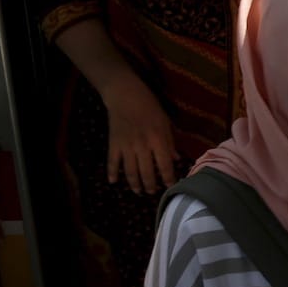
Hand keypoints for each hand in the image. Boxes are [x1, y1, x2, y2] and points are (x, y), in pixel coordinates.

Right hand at [102, 73, 177, 193]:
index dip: (169, 178)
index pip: (165, 165)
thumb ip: (170, 141)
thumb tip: (176, 159)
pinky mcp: (113, 144)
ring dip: (134, 184)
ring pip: (130, 172)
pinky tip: (113, 182)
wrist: (124, 94)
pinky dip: (112, 173)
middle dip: (151, 185)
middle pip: (147, 172)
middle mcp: (142, 146)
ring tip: (139, 191)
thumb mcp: (165, 121)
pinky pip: (112, 162)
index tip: (171, 186)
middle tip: (152, 192)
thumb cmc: (149, 105)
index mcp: (157, 139)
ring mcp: (126, 146)